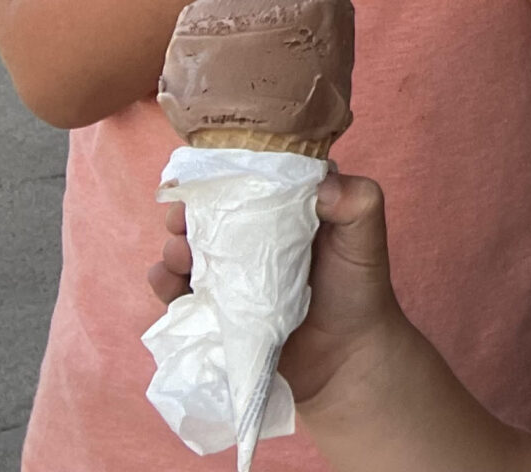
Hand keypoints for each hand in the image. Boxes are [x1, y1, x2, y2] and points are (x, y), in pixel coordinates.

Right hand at [149, 174, 406, 408]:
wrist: (346, 356)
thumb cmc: (358, 286)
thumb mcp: (365, 236)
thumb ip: (358, 202)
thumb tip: (322, 182)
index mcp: (286, 206)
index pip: (248, 179)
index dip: (224, 174)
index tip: (207, 179)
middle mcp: (254, 233)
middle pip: (210, 213)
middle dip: (189, 211)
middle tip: (180, 220)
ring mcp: (232, 271)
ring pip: (191, 248)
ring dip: (175, 245)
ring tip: (178, 253)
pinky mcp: (215, 307)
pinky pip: (181, 290)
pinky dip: (165, 282)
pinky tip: (165, 278)